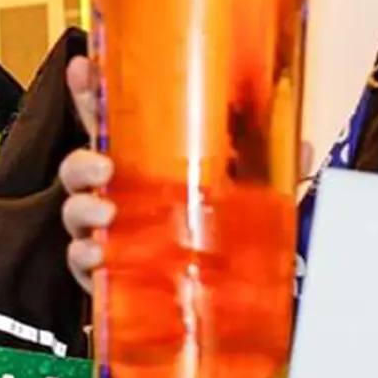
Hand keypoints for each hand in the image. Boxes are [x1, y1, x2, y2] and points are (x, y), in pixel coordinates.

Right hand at [59, 53, 318, 296]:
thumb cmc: (225, 245)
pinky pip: (78, 259)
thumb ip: (271, 174)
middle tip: (102, 165)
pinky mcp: (105, 273)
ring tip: (108, 213)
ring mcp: (107, 234)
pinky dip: (84, 255)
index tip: (83, 67)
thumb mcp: (252, 202)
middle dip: (80, 160)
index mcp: (144, 166)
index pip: (110, 123)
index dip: (90, 92)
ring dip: (82, 208)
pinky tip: (100, 254)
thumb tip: (305, 148)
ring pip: (73, 210)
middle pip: (78, 165)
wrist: (223, 309)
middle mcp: (118, 195)